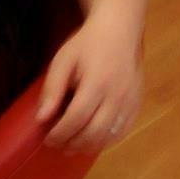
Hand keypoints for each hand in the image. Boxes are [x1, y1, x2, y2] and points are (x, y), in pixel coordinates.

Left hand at [35, 9, 142, 152]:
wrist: (119, 31)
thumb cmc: (87, 45)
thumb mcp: (63, 60)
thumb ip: (53, 89)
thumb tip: (41, 118)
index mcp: (97, 83)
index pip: (77, 118)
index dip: (61, 133)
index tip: (48, 138)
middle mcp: (117, 96)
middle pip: (94, 132)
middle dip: (72, 143)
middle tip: (57, 144)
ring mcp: (130, 102)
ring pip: (109, 137)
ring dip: (88, 146)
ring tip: (71, 146)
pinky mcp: (137, 105)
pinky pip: (122, 132)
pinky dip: (105, 141)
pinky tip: (91, 140)